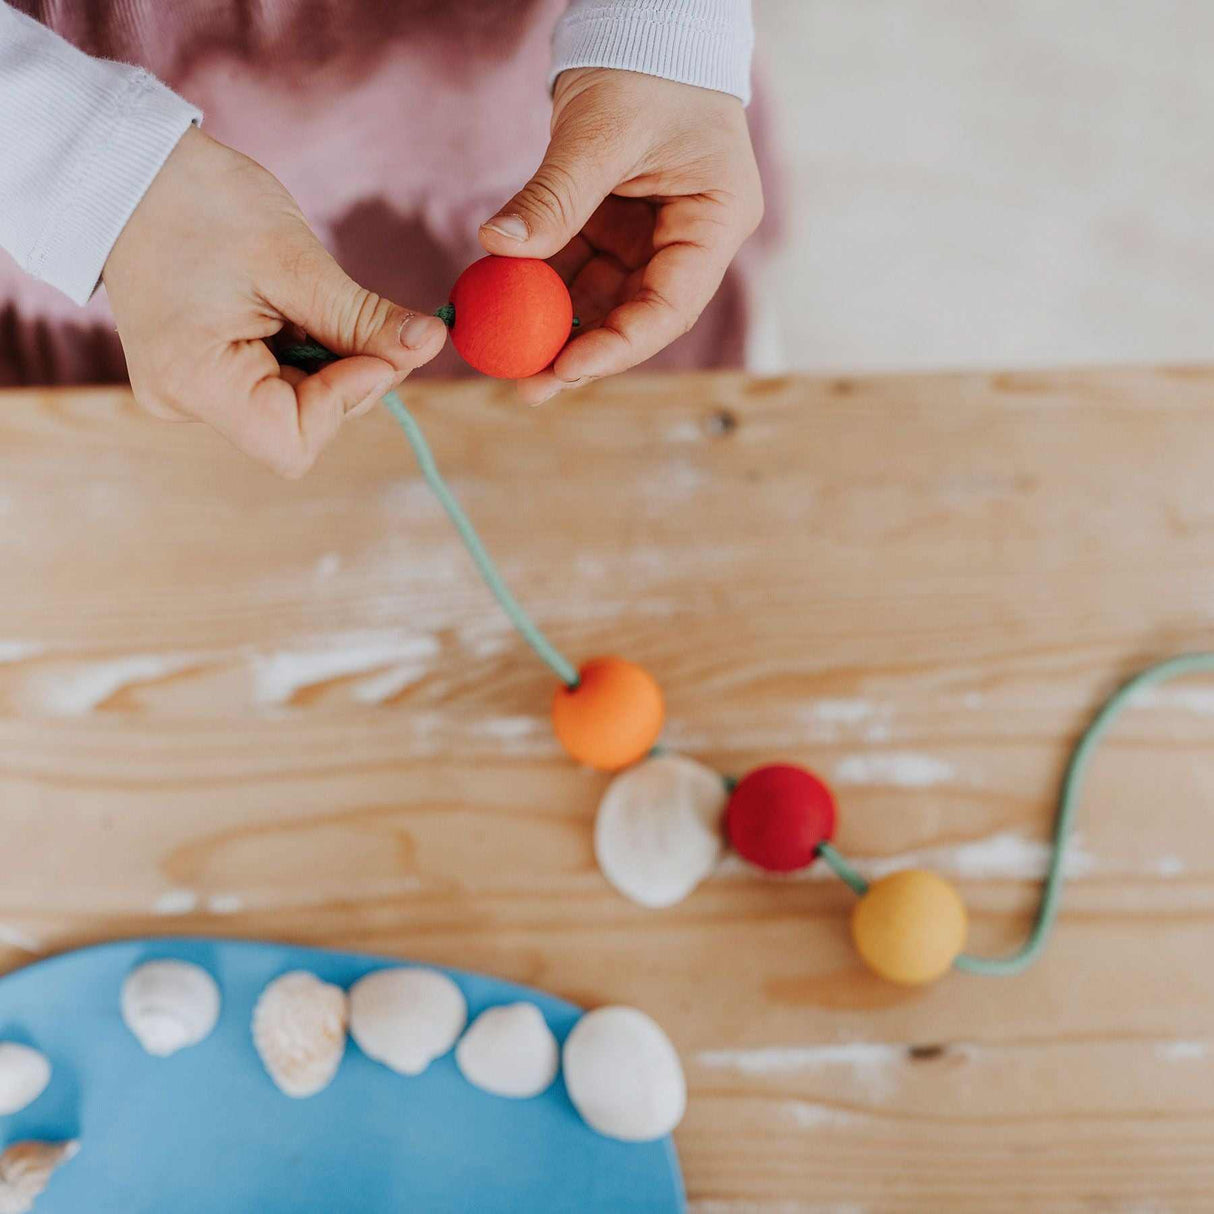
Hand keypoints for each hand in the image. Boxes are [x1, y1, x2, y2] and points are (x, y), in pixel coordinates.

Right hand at [103, 129, 446, 476]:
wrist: (126, 166)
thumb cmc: (198, 201)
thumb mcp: (294, 260)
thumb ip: (362, 318)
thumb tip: (429, 345)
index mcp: (196, 382)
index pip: (295, 442)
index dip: (346, 400)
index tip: (374, 344)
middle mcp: (184, 402)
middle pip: (300, 425)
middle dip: (343, 375)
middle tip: (348, 311)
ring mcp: (188, 391)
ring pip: (292, 405)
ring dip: (323, 361)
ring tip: (297, 297)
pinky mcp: (199, 374)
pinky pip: (271, 383)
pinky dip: (297, 352)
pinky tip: (281, 307)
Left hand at [479, 68, 762, 403]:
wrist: (642, 21)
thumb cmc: (646, 64)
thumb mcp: (601, 132)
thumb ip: (555, 196)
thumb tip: (498, 248)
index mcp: (715, 221)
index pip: (671, 305)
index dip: (619, 345)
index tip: (564, 367)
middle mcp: (688, 238)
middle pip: (634, 313)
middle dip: (578, 348)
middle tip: (524, 383)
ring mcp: (650, 234)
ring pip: (600, 297)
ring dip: (552, 322)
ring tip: (502, 351)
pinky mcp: (615, 224)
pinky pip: (576, 266)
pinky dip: (539, 283)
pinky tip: (500, 300)